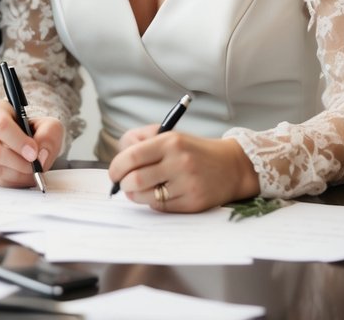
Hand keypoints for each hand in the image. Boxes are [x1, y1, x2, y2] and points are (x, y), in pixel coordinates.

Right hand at [0, 99, 62, 187]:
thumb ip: (49, 136)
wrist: (31, 144)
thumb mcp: (50, 126)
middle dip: (19, 163)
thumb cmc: (37, 131)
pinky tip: (23, 175)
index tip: (34, 153)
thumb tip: (40, 155)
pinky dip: (13, 182)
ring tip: (32, 171)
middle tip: (35, 167)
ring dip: (18, 174)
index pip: (1, 125)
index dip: (18, 142)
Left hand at [108, 126, 259, 212]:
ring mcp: (188, 184)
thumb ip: (141, 141)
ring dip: (136, 196)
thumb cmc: (192, 150)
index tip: (113, 174)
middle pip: (136, 180)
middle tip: (123, 184)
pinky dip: (154, 203)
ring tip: (139, 189)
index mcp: (170, 141)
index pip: (132, 156)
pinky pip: (162, 208)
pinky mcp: (194, 203)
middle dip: (123, 185)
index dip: (116, 167)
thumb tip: (119, 161)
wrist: (230, 166)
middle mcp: (179, 162)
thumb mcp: (169, 135)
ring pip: (146, 197)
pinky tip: (160, 194)